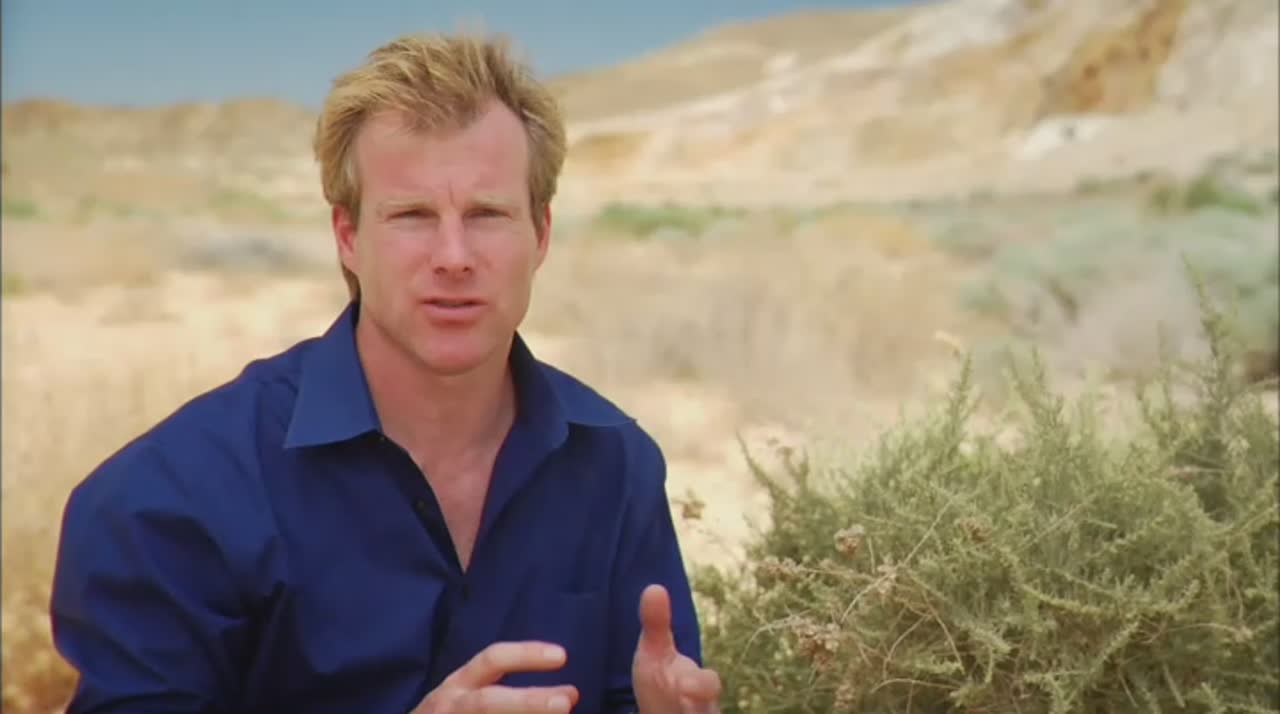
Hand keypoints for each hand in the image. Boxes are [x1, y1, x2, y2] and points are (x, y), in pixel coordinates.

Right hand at [413, 641, 579, 712]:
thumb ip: (516, 696)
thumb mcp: (471, 695)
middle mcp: (452, 705)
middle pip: (488, 702)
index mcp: (459, 685)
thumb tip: (570, 696)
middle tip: (565, 703)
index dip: (526, 655)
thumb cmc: (451, 713)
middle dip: (527, 701)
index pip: (492, 660)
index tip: (562, 656)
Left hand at [632, 585, 721, 713]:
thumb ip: (656, 625)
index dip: (698, 685)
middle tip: (682, 691)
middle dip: (698, 702)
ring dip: (689, 712)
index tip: (681, 683)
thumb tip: (654, 587)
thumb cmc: (661, 684)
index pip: (707, 685)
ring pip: (703, 712)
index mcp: (696, 686)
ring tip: (679, 703)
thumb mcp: (653, 655)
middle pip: (709, 707)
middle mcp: (702, 708)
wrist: (664, 713)